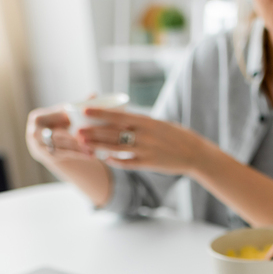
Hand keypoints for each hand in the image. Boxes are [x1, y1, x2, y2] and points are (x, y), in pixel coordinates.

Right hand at [26, 106, 92, 164]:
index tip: (89, 125)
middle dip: (76, 140)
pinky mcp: (45, 157)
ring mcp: (37, 146)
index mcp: (37, 118)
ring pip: (61, 148)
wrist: (47, 142)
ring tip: (93, 151)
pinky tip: (90, 156)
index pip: (57, 119)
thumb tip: (94, 94)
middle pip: (58, 136)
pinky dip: (77, 155)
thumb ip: (77, 106)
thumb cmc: (58, 124)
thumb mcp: (65, 114)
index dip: (73, 121)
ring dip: (78, 150)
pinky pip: (63, 156)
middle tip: (92, 142)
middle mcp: (34, 132)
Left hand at [77, 108, 204, 175]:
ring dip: (99, 146)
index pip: (119, 115)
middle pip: (114, 133)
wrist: (195, 153)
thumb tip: (120, 117)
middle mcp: (145, 135)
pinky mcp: (149, 164)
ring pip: (117, 148)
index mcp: (147, 121)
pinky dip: (116, 160)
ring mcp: (146, 151)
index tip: (85, 109)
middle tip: (77, 131)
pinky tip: (104, 158)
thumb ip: (140, 121)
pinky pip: (128, 162)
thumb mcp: (158, 123)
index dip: (101, 113)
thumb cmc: (176, 135)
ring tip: (84, 143)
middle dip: (94, 132)